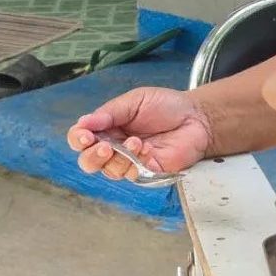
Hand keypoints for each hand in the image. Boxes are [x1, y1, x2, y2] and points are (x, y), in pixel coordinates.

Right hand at [67, 87, 212, 181]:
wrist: (196, 116)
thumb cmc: (166, 106)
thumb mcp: (135, 101)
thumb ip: (110, 112)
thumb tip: (83, 123)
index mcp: (107, 128)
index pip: (81, 139)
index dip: (78, 139)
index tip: (85, 135)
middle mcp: (114, 147)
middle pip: (88, 162)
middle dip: (91, 156)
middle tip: (104, 146)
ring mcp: (131, 162)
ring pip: (110, 171)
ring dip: (119, 158)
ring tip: (136, 141)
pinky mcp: (148, 173)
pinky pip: (133, 175)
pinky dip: (137, 163)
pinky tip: (147, 149)